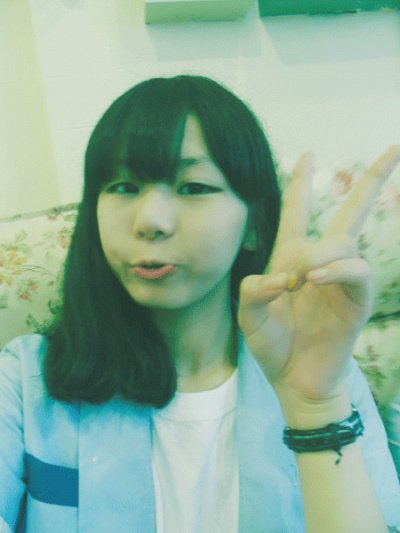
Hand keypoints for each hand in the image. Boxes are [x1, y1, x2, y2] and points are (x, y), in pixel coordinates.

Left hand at [237, 146, 399, 418]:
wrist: (293, 378)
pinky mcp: (357, 300)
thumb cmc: (272, 344)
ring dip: (320, 253)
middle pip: (349, 212)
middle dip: (371, 180)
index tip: (307, 154)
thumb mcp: (249, 316)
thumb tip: (278, 277)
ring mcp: (342, 279)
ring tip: (300, 278)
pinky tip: (316, 278)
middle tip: (394, 148)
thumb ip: (252, 291)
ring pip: (345, 241)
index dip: (300, 183)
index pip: (298, 212)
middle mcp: (321, 262)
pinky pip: (356, 271)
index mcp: (292, 258)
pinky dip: (338, 269)